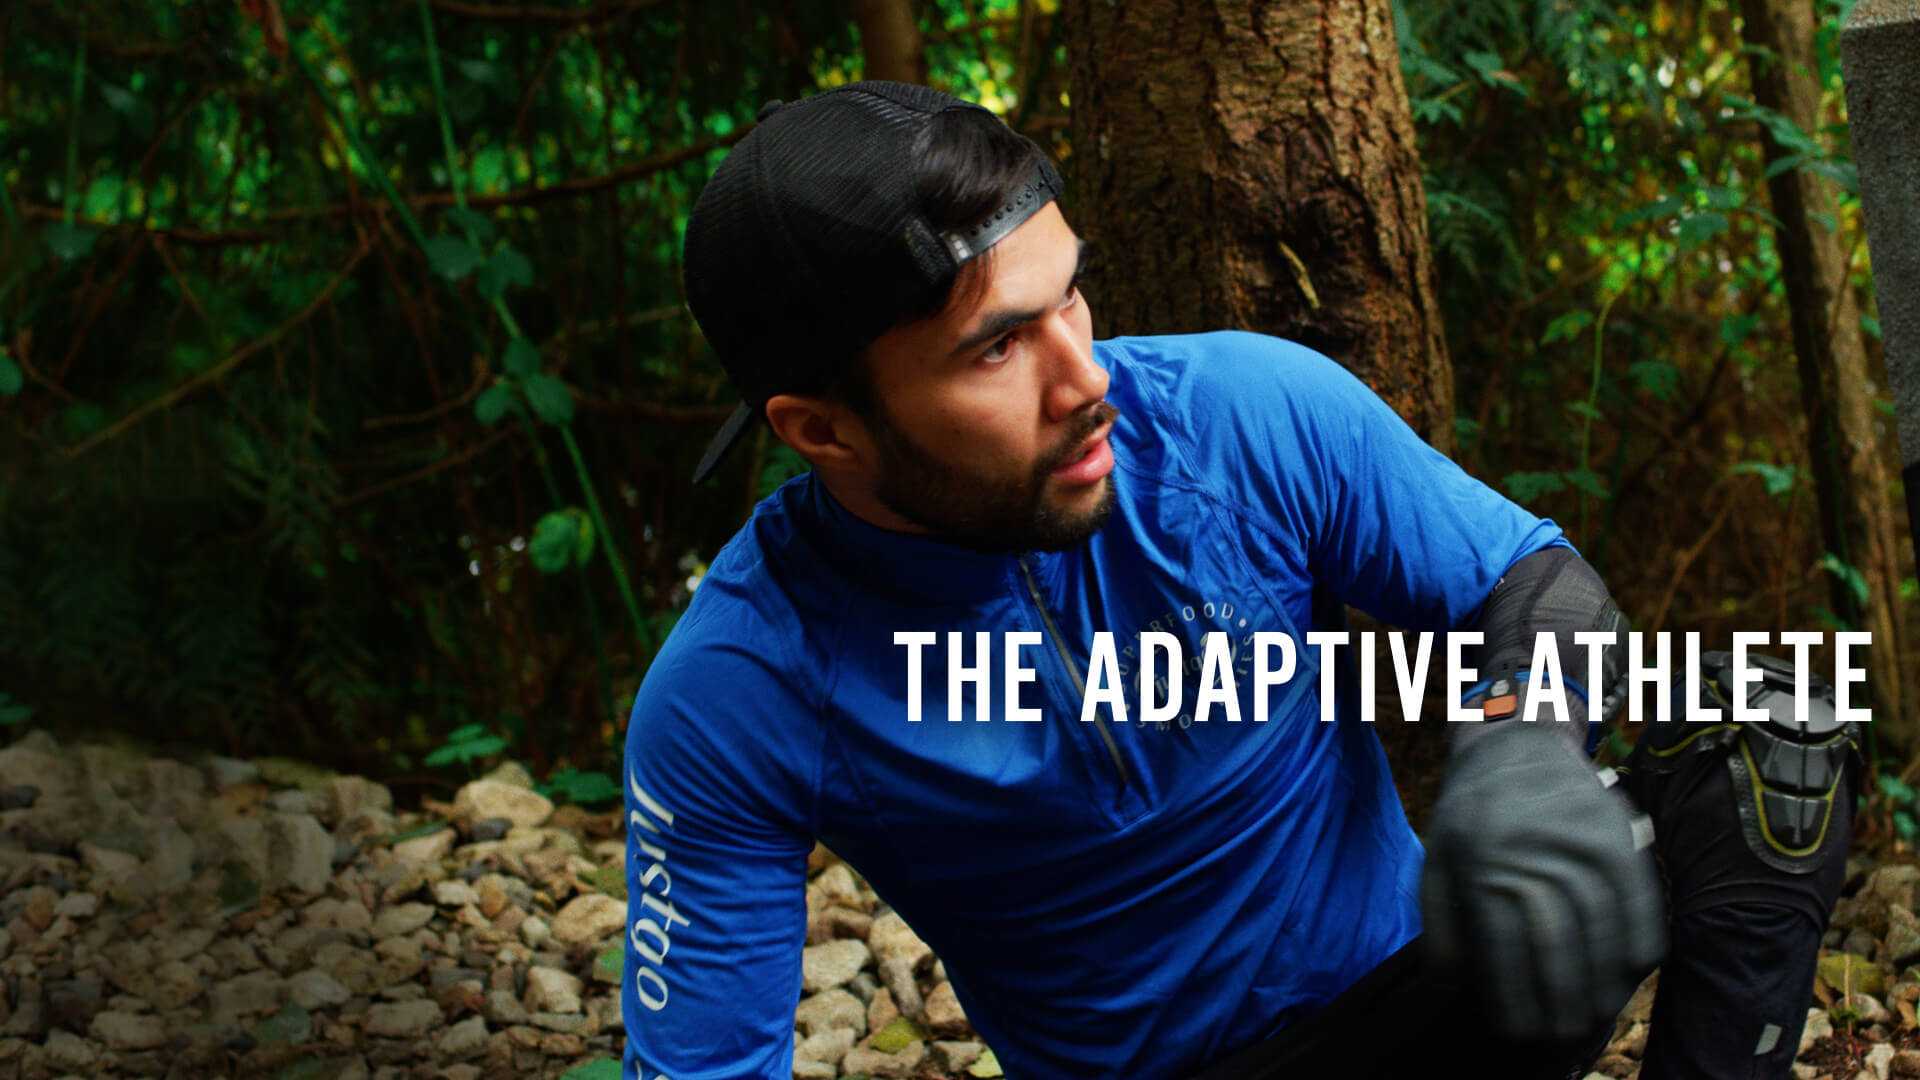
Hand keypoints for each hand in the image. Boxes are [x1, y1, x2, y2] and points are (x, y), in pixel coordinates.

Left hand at [1420, 718, 1666, 1041]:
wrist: (1513, 740)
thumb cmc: (1472, 813)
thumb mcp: (1439, 858)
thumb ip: (1440, 921)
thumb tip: (1448, 984)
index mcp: (1478, 859)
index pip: (1500, 943)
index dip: (1512, 994)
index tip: (1518, 1033)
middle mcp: (1527, 847)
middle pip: (1553, 938)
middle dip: (1561, 998)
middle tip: (1564, 1036)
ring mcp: (1573, 835)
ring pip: (1599, 920)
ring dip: (1604, 977)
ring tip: (1599, 1014)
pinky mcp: (1612, 826)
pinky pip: (1637, 889)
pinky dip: (1643, 930)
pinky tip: (1639, 967)